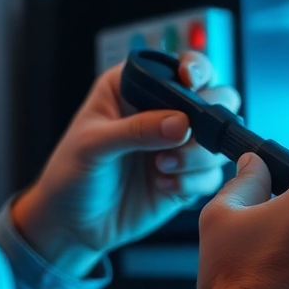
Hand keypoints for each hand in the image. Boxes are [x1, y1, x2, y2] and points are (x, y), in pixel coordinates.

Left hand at [12, 52, 239, 275]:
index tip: (191, 83)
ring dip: (198, 154)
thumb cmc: (70, 173)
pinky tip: (164, 186)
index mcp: (134, 87)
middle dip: (208, 117)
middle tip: (186, 136)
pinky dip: (193, 181)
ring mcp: (178, 145)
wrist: (71, 223)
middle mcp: (162, 112)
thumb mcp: (93, 145)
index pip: (177, 65)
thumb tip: (182, 123)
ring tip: (162, 167)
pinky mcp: (186, 176)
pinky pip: (211, 174)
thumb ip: (137, 130)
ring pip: (217, 138)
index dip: (195, 69)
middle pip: (215, 97)